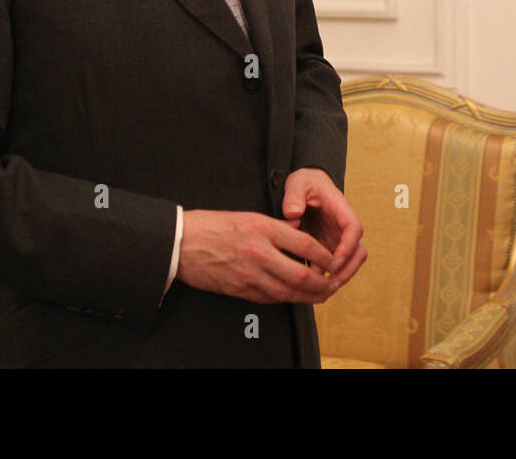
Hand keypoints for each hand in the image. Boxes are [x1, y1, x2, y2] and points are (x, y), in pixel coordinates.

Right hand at [175, 209, 338, 304]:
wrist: (182, 243)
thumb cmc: (214, 225)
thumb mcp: (250, 216)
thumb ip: (277, 227)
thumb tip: (301, 234)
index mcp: (264, 229)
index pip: (306, 244)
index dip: (325, 256)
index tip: (333, 260)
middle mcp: (259, 252)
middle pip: (301, 275)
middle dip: (322, 283)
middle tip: (332, 284)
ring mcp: (248, 274)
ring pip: (287, 292)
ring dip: (306, 296)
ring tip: (318, 294)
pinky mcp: (238, 289)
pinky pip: (268, 298)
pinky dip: (284, 298)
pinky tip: (292, 296)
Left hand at [282, 167, 365, 292]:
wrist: (306, 187)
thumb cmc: (304, 183)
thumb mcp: (297, 183)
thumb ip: (294, 196)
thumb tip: (292, 213)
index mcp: (341, 209)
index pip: (354, 228)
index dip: (348, 247)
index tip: (334, 261)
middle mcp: (344, 227)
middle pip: (359, 252)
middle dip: (348, 269)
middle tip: (330, 283)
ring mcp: (338, 239)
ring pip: (350, 263)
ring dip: (339, 277)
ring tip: (320, 290)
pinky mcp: (329, 248)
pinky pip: (334, 267)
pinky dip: (326, 277)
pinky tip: (310, 287)